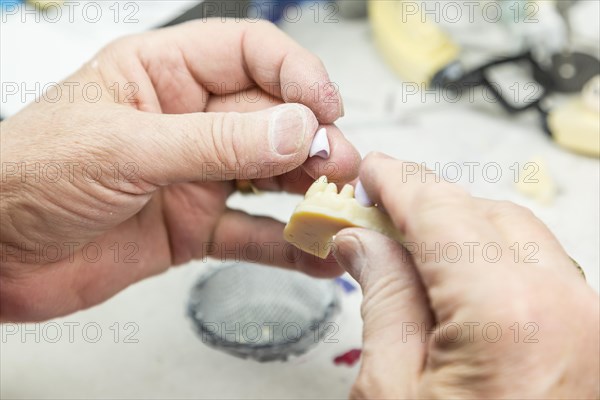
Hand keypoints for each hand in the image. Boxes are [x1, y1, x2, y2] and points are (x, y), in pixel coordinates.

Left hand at [0, 20, 359, 321]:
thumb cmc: (27, 177)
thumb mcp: (124, 147)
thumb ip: (214, 142)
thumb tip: (295, 130)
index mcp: (163, 76)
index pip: (249, 55)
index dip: (296, 73)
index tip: (325, 106)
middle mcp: (187, 123)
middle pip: (271, 118)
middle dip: (312, 140)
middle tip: (340, 165)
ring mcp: (194, 177)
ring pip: (269, 176)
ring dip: (307, 191)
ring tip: (338, 207)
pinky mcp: (193, 227)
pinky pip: (250, 234)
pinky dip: (283, 245)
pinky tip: (312, 253)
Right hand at [334, 153, 598, 398]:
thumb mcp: (389, 389)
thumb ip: (382, 299)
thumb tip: (365, 242)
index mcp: (508, 317)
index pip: (441, 212)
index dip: (397, 183)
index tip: (373, 174)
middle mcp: (565, 312)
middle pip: (486, 215)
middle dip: (428, 206)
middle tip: (378, 215)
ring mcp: (588, 327)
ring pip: (518, 240)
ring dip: (462, 234)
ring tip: (410, 254)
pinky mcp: (591, 343)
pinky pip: (541, 275)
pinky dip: (493, 265)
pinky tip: (454, 284)